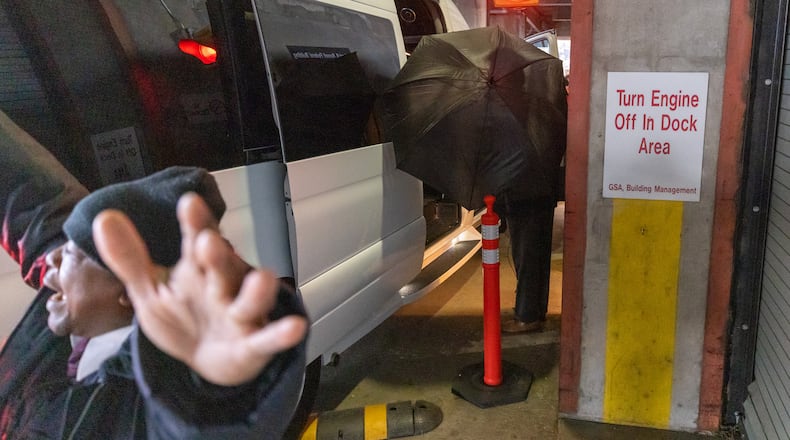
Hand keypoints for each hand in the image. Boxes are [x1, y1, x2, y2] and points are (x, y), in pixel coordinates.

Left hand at [92, 193, 307, 385]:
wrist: (206, 363)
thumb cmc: (183, 317)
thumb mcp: (150, 289)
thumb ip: (129, 257)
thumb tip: (104, 216)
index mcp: (197, 269)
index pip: (197, 240)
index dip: (196, 223)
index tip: (189, 203)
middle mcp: (222, 286)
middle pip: (222, 267)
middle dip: (218, 255)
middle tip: (209, 241)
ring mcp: (240, 315)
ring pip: (249, 300)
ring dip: (255, 291)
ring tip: (260, 278)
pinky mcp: (253, 345)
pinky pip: (267, 339)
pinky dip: (280, 334)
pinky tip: (294, 326)